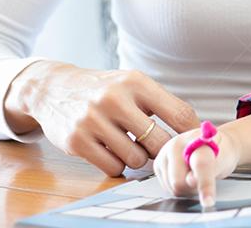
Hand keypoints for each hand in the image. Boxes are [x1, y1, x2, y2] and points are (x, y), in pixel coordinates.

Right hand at [4, 61, 199, 175]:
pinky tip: (112, 151)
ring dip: (137, 158)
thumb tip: (196, 129)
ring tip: (129, 145)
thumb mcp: (133, 84)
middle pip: (159, 142)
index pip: (178, 113)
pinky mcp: (76, 141)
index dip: (191, 132)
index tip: (194, 141)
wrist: (54, 88)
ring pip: (136, 159)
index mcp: (136, 82)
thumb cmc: (105, 89)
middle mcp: (114, 99)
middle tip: (157, 148)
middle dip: (162, 150)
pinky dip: (117, 165)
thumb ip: (161, 103)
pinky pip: (113, 168)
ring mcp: (93, 121)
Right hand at [155, 125, 240, 206]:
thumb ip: (211, 169)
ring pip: (173, 188)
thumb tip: (191, 181)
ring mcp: (164, 155)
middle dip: (194, 187)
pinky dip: (181, 188)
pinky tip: (187, 176)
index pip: (200, 163)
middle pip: (179, 182)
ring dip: (188, 188)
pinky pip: (168, 189)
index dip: (205, 183)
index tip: (209, 200)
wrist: (214, 146)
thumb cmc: (220, 152)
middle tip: (206, 175)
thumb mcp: (225, 159)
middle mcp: (175, 144)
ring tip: (196, 174)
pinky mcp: (158, 166)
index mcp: (195, 138)